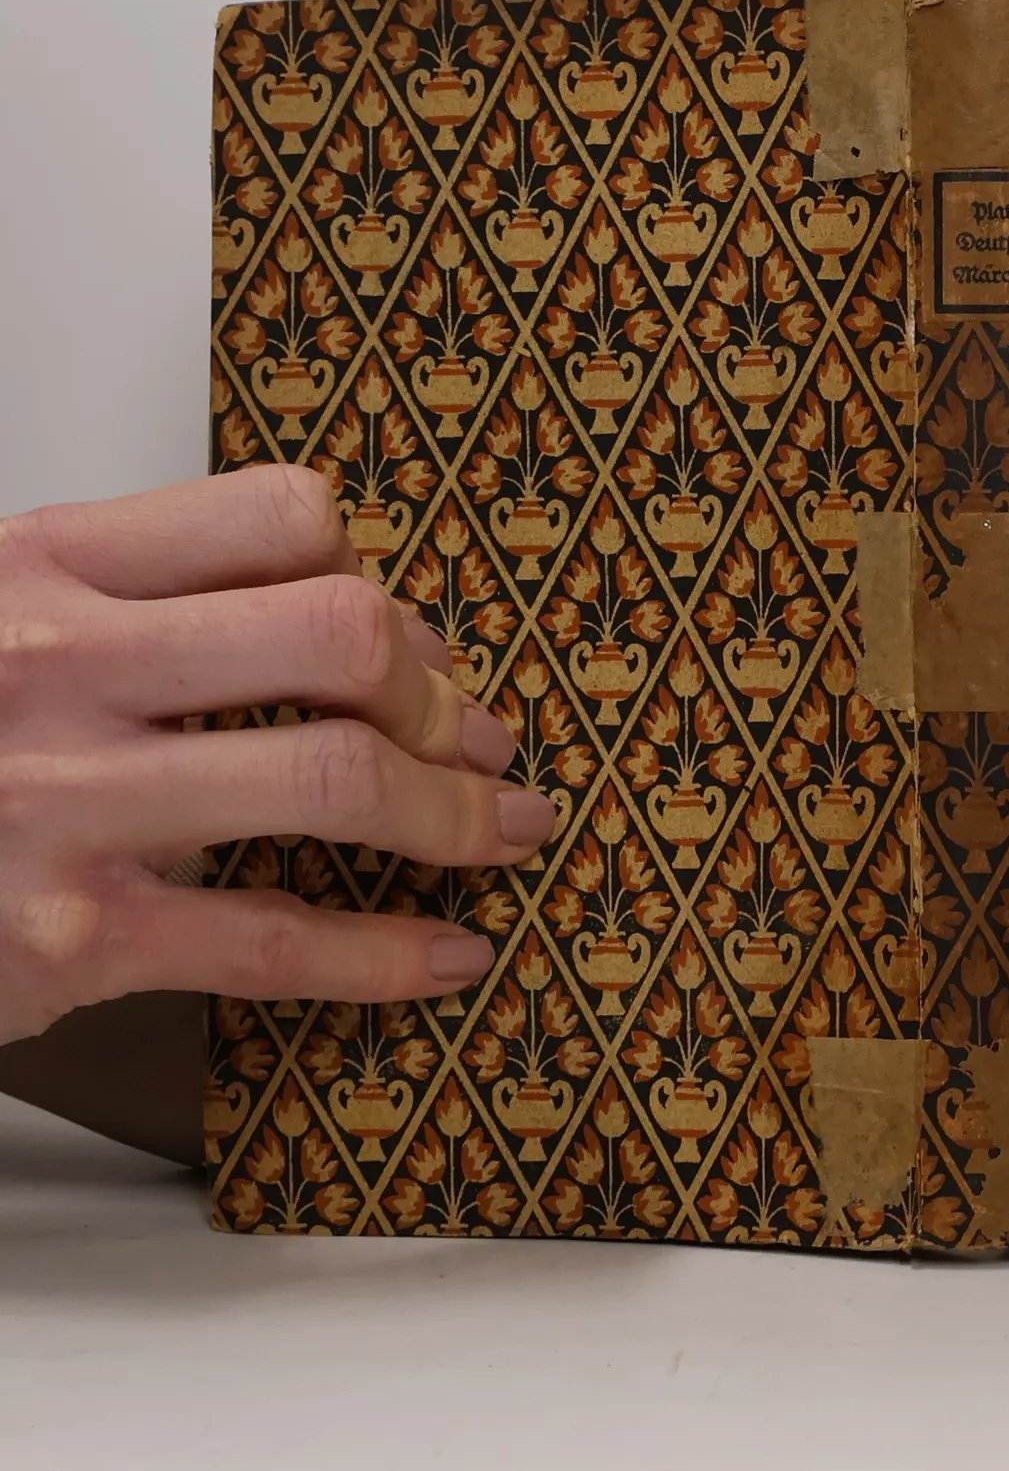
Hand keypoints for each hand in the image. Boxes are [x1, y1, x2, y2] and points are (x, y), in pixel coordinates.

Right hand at [0, 468, 555, 1043]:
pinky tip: (446, 954)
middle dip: (441, 695)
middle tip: (475, 739)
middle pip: (340, 635)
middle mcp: (61, 664)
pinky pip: (275, 940)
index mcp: (46, 568)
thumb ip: (135, 603)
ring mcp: (66, 800)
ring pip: (335, 780)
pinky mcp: (68, 934)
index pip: (281, 516)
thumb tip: (347, 624)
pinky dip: (387, 954)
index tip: (407, 643)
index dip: (376, 577)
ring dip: (456, 814)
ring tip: (501, 832)